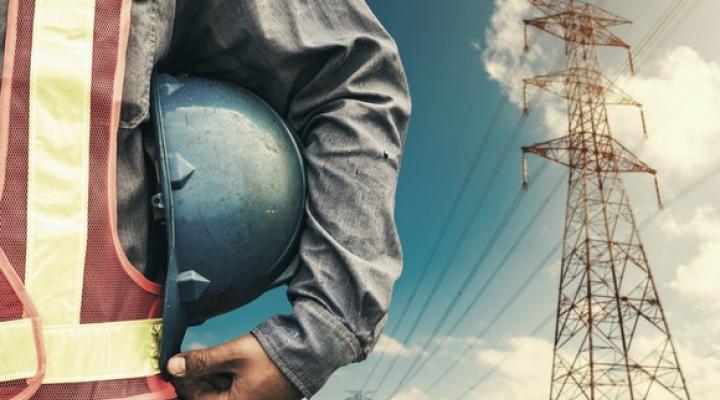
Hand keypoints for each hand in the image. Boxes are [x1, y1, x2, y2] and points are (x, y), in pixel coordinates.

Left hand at [167, 334, 302, 399]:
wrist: (312, 350)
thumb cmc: (276, 355)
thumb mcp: (234, 354)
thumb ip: (203, 361)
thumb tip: (174, 366)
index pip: (197, 399)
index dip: (184, 380)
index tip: (176, 363)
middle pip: (211, 396)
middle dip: (200, 377)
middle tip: (192, 357)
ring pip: (224, 392)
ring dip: (215, 375)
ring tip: (213, 356)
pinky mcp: (265, 395)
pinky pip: (239, 388)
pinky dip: (230, 376)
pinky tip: (229, 361)